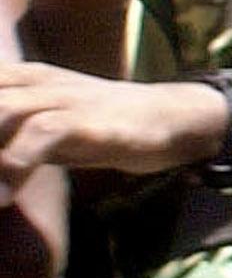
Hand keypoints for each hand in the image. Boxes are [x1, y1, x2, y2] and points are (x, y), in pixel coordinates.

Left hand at [0, 66, 226, 199]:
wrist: (168, 118)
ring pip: (1, 113)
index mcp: (15, 80)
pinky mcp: (88, 121)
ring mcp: (61, 98)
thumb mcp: (38, 125)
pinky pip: (39, 137)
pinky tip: (4, 198)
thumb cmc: (95, 126)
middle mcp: (31, 83)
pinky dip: (13, 166)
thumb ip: (5, 134)